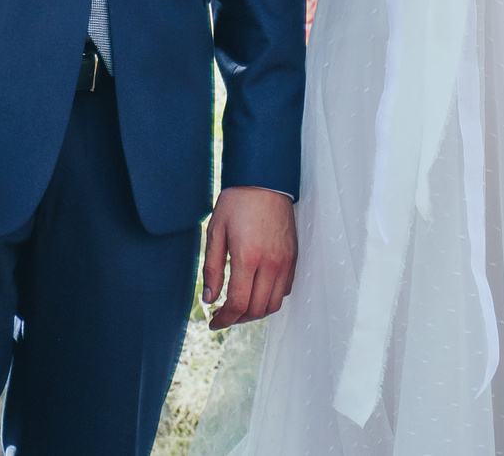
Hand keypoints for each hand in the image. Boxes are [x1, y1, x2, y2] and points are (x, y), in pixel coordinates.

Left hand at [202, 185, 295, 328]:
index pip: (239, 304)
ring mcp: (285, 262)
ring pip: (273, 304)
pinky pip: (285, 290)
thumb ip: (213, 269)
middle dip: (238, 319)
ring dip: (255, 312)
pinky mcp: (293, 257)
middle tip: (224, 315)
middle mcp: (271, 263)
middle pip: (257, 309)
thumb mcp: (216, 232)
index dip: (225, 319)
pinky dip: (270, 298)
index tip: (214, 322)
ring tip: (239, 307)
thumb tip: (210, 299)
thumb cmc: (237, 202)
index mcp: (248, 257)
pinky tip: (256, 291)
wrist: (265, 181)